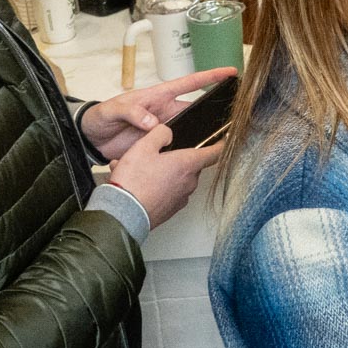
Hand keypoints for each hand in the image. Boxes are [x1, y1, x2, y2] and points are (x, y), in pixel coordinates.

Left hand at [80, 68, 236, 160]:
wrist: (89, 139)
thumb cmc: (101, 117)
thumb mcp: (113, 110)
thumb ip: (132, 112)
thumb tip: (151, 122)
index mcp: (157, 97)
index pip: (189, 84)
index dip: (210, 77)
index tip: (230, 73)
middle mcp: (165, 112)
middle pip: (196, 109)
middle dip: (214, 110)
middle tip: (235, 113)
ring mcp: (163, 129)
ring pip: (190, 129)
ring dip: (203, 133)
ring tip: (224, 137)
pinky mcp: (158, 146)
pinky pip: (177, 146)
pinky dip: (188, 150)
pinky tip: (200, 156)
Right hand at [105, 124, 224, 227]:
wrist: (124, 214)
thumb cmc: (134, 182)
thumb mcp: (143, 147)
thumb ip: (160, 134)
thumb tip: (168, 133)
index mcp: (188, 164)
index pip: (214, 152)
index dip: (220, 143)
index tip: (223, 139)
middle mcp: (189, 183)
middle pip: (191, 165)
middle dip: (176, 158)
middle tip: (156, 155)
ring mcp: (181, 198)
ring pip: (178, 178)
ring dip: (164, 173)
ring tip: (140, 171)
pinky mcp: (171, 209)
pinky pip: (169, 192)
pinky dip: (158, 186)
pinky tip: (140, 184)